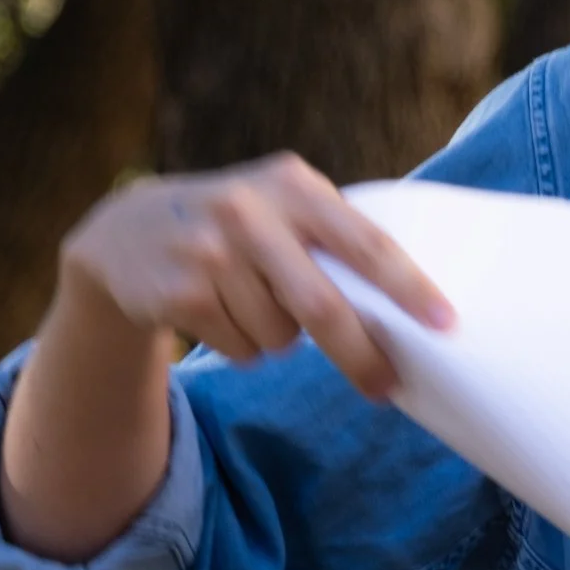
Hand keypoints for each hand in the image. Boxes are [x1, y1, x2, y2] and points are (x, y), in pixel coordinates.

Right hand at [56, 153, 450, 398]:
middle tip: (387, 385)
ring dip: (282, 338)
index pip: (364, 241)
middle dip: (359, 353)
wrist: (125, 231)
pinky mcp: (177, 293)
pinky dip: (245, 345)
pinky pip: (242, 349)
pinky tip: (219, 310)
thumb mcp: (283, 202)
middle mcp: (250, 212)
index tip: (444, 322)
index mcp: (294, 185)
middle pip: (321, 306)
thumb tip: (408, 304)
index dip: (407, 286)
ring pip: (281, 336)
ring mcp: (209, 252)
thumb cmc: (240, 223)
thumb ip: (334, 234)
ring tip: (252, 300)